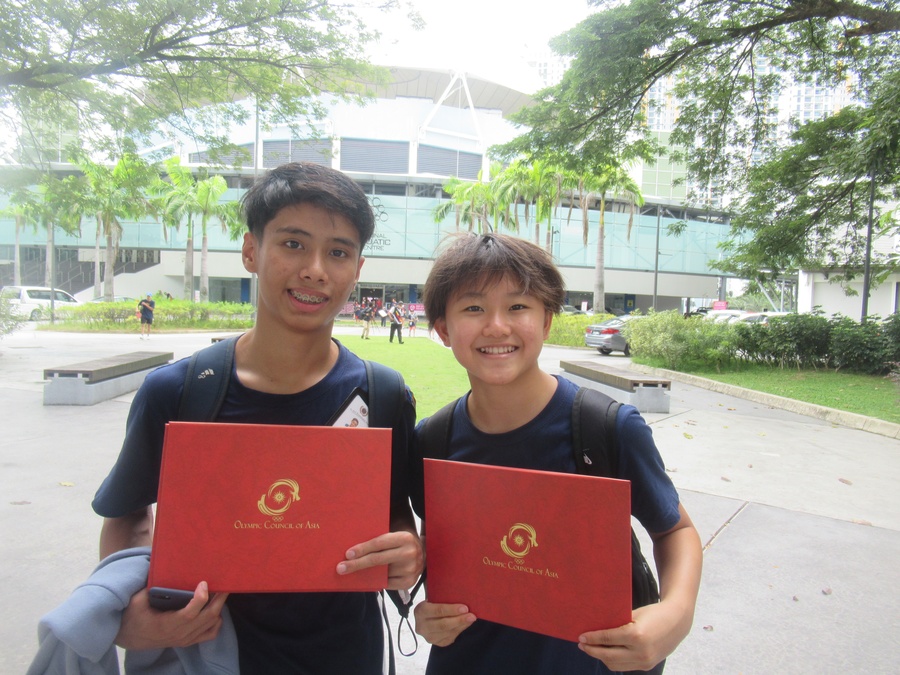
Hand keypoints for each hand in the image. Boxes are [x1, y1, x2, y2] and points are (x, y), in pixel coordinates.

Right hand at [115, 581, 229, 649]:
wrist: (130, 637)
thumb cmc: (133, 616)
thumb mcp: (136, 601)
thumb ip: (148, 587)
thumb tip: (161, 569)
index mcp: (167, 624)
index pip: (190, 613)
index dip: (201, 598)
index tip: (204, 583)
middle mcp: (179, 633)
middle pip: (208, 617)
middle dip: (219, 599)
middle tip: (224, 583)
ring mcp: (186, 639)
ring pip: (212, 624)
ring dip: (219, 607)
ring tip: (220, 592)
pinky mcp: (189, 641)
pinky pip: (211, 633)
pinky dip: (217, 621)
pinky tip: (215, 610)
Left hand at [336, 530, 423, 589]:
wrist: (424, 553)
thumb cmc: (402, 542)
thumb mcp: (395, 536)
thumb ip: (380, 541)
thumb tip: (355, 551)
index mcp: (405, 537)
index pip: (379, 543)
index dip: (362, 549)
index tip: (348, 554)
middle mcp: (410, 553)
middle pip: (377, 560)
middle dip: (356, 564)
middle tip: (341, 568)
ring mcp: (411, 569)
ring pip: (380, 573)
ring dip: (365, 574)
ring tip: (351, 573)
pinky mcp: (409, 582)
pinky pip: (386, 583)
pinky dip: (376, 581)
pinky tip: (369, 578)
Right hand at [413, 601, 475, 646]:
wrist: (427, 616)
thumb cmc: (434, 603)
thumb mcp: (434, 597)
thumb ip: (444, 597)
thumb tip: (463, 596)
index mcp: (420, 611)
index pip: (437, 611)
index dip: (451, 610)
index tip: (465, 608)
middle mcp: (422, 626)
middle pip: (443, 625)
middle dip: (459, 620)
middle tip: (472, 616)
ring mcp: (429, 637)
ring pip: (448, 632)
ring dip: (462, 625)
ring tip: (471, 619)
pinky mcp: (437, 643)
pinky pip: (451, 638)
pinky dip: (460, 630)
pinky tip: (466, 624)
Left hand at [577, 602, 683, 671]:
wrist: (678, 622)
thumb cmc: (654, 613)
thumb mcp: (634, 614)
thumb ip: (617, 623)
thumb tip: (596, 627)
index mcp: (636, 635)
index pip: (607, 639)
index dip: (592, 639)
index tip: (580, 637)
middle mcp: (640, 651)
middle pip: (608, 655)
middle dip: (592, 650)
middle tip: (581, 644)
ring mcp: (644, 661)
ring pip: (615, 664)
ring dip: (601, 657)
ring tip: (592, 648)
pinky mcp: (646, 665)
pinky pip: (624, 666)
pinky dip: (613, 660)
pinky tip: (606, 652)